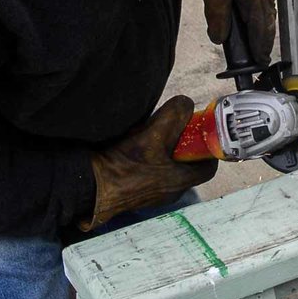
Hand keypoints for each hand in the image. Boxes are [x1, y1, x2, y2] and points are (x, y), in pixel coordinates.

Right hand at [81, 96, 216, 229]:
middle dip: (182, 144)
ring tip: (149, 133)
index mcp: (180, 182)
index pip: (208, 167)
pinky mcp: (134, 191)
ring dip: (162, 149)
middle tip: (172, 127)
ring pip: (166, 166)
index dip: (209, 148)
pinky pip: (149, 171)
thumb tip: (186, 104)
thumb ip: (174, 116)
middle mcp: (168, 191)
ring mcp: (150, 193)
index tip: (203, 132)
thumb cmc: (123, 167)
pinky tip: (133, 144)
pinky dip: (146, 156)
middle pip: (186, 164)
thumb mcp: (153, 135)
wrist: (88, 188)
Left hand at [192, 0, 281, 63]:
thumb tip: (220, 38)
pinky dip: (261, 4)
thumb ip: (217, 14)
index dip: (260, 46)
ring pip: (269, 5)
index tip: (260, 60)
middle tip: (259, 53)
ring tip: (255, 35)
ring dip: (262, 20)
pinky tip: (253, 8)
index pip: (261, 26)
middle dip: (264, 37)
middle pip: (269, 18)